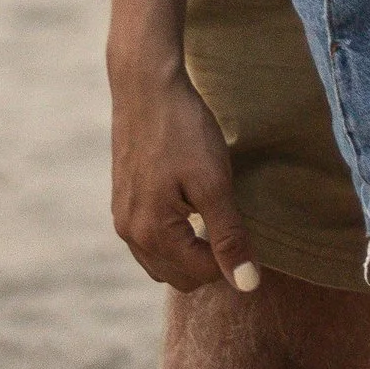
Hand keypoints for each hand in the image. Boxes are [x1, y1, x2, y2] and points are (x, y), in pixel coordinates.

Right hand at [109, 56, 262, 294]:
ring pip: (161, 262)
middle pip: (177, 276)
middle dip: (207, 261)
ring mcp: (121, 216)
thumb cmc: (183, 129)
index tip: (247, 227)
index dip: (230, 259)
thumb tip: (247, 285)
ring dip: (189, 252)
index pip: (200, 275)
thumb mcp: (214, 182)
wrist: (146, 83)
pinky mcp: (121, 199)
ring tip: (211, 217)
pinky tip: (189, 208)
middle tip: (231, 223)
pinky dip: (172, 237)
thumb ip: (228, 236)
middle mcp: (129, 232)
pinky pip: (148, 240)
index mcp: (151, 233)